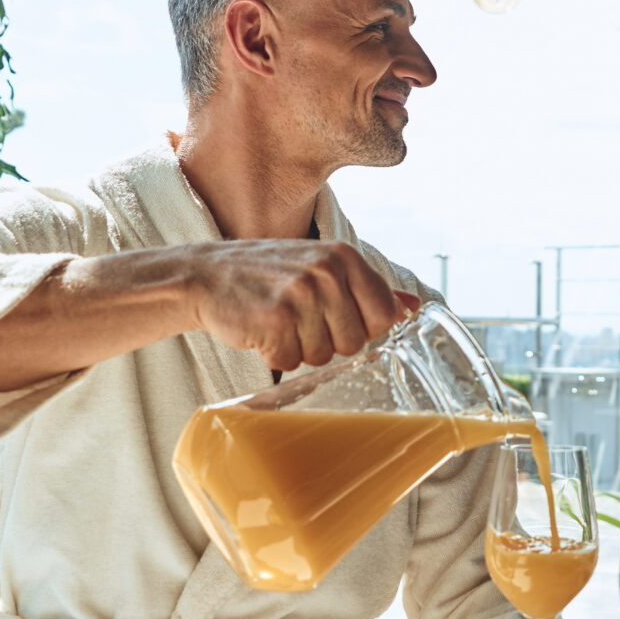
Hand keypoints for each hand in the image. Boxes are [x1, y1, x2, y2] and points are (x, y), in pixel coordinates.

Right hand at [178, 240, 413, 370]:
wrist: (205, 274)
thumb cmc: (268, 274)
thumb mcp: (321, 266)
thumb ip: (368, 287)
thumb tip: (414, 307)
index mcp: (344, 256)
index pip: (385, 316)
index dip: (361, 328)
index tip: (334, 317)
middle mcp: (326, 272)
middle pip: (355, 342)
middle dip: (328, 341)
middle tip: (299, 318)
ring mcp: (300, 295)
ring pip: (323, 356)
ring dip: (299, 348)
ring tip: (279, 321)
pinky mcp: (274, 321)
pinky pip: (291, 362)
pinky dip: (274, 355)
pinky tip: (261, 330)